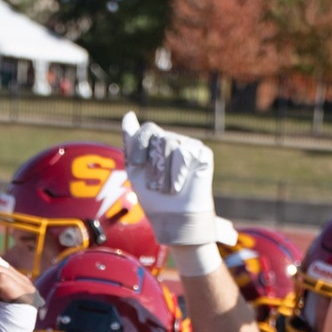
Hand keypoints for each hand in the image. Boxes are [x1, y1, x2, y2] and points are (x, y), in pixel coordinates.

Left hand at [119, 112, 227, 248]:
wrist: (173, 218)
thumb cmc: (154, 197)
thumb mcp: (135, 169)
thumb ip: (131, 141)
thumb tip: (128, 114)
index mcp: (156, 143)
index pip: (146, 130)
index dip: (139, 148)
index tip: (137, 167)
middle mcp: (173, 140)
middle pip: (158, 138)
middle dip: (153, 166)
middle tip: (158, 185)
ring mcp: (189, 145)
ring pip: (170, 143)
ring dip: (164, 173)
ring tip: (169, 188)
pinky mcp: (202, 153)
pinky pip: (185, 152)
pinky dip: (178, 172)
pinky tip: (180, 185)